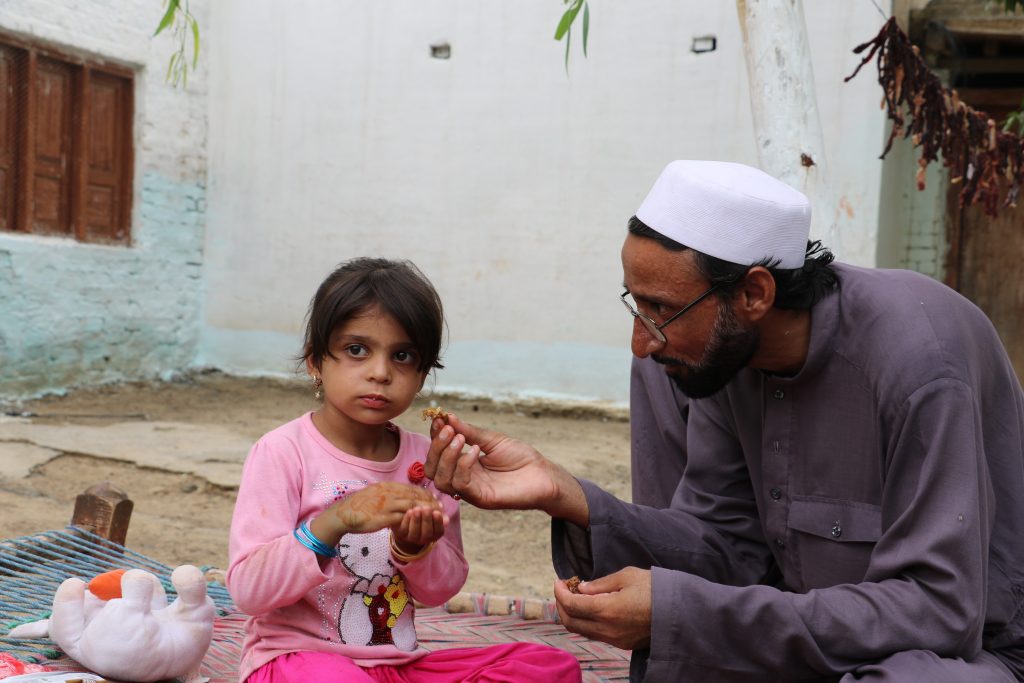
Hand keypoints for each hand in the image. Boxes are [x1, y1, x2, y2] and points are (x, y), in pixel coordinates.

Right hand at [311, 481, 443, 545]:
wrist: (344, 513)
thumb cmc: (360, 505)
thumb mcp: (377, 493)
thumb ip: (390, 493)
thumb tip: (403, 495)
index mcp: (388, 486)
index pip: (412, 489)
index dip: (426, 494)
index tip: (435, 499)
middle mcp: (389, 493)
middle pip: (415, 496)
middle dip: (430, 502)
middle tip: (441, 508)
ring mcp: (386, 505)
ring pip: (412, 506)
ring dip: (425, 511)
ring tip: (435, 517)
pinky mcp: (383, 517)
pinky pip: (402, 518)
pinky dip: (413, 521)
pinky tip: (420, 525)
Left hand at [391, 504, 445, 553]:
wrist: (407, 523)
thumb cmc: (424, 517)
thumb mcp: (433, 516)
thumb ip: (439, 516)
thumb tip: (447, 519)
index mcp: (434, 535)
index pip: (439, 531)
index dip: (438, 522)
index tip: (437, 512)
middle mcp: (424, 539)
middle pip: (427, 532)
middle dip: (427, 520)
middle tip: (427, 508)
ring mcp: (412, 538)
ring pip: (415, 532)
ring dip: (417, 520)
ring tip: (417, 509)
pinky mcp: (402, 534)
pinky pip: (404, 529)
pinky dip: (407, 520)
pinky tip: (409, 511)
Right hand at [424, 414, 584, 521]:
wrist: (543, 474)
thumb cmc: (520, 457)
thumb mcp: (492, 440)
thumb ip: (469, 432)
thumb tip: (447, 417)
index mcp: (463, 464)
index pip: (438, 453)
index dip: (435, 437)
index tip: (438, 418)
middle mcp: (463, 478)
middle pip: (432, 468)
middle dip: (437, 447)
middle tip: (449, 430)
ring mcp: (470, 490)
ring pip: (441, 479)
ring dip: (447, 456)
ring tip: (461, 439)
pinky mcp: (480, 498)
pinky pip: (461, 485)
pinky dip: (463, 465)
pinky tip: (475, 452)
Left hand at [553, 567, 652, 649]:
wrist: (679, 612)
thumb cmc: (654, 588)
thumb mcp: (626, 576)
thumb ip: (600, 583)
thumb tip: (581, 588)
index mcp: (606, 609)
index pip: (571, 604)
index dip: (559, 591)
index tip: (558, 580)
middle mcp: (606, 628)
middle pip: (570, 621)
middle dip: (561, 604)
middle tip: (563, 588)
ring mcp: (614, 639)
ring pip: (581, 631)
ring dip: (572, 614)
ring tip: (575, 596)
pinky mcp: (621, 643)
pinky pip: (594, 634)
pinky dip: (585, 621)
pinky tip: (590, 607)